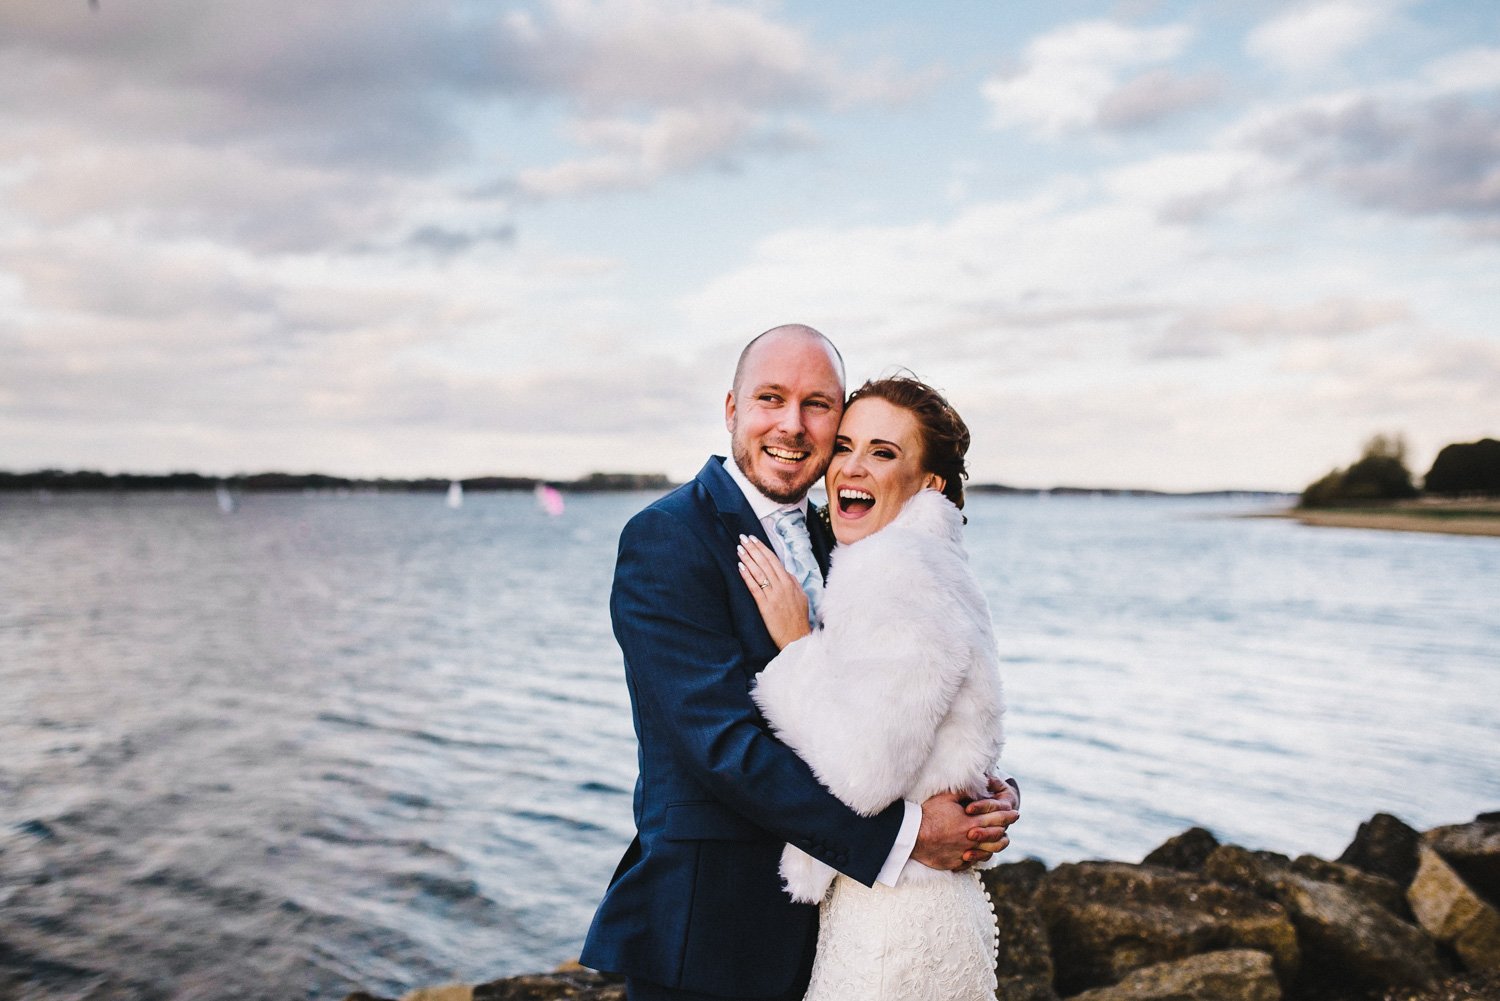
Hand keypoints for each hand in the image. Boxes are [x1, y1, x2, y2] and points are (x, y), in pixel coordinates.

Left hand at [737, 534, 811, 649]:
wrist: (797, 637)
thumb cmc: (799, 618)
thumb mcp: (801, 596)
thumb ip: (793, 582)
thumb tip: (785, 572)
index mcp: (790, 582)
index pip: (774, 560)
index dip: (763, 549)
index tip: (754, 539)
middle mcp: (781, 586)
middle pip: (765, 563)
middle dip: (753, 549)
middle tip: (743, 538)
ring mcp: (773, 596)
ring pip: (759, 573)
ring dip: (748, 559)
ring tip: (739, 549)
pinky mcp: (765, 606)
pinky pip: (754, 588)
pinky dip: (747, 576)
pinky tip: (740, 567)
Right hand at [911, 790, 1019, 870]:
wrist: (911, 837)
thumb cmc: (927, 814)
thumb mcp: (946, 797)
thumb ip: (964, 792)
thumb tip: (976, 787)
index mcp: (971, 822)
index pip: (997, 818)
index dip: (1008, 815)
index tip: (1015, 812)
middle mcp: (971, 839)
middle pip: (997, 836)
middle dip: (1006, 828)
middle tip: (1011, 824)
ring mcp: (964, 853)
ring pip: (989, 852)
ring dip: (998, 845)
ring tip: (1001, 841)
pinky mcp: (955, 863)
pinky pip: (973, 862)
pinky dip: (980, 856)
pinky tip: (980, 852)